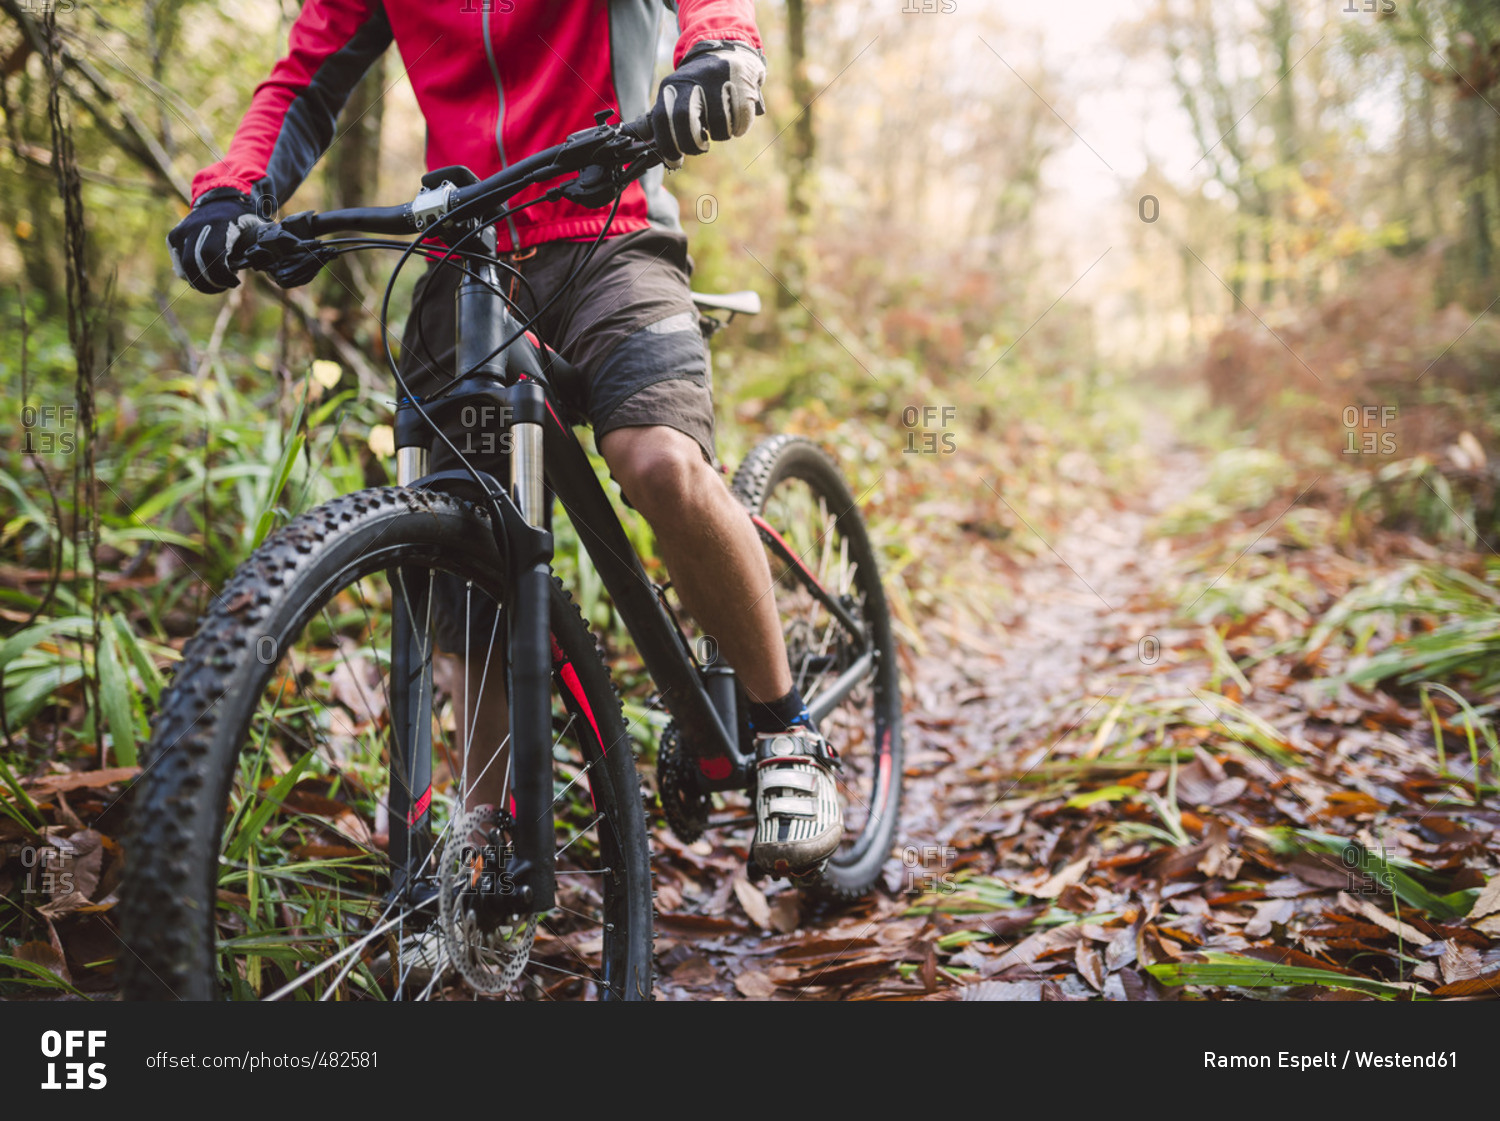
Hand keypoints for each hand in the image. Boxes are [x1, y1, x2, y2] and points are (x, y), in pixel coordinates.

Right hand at [167, 192, 265, 293]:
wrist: (219, 200)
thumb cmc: (242, 218)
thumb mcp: (256, 227)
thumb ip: (260, 245)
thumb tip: (264, 265)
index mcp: (218, 223)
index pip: (211, 254)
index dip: (221, 274)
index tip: (235, 282)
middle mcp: (195, 226)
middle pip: (194, 265)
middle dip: (210, 283)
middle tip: (224, 286)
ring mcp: (182, 231)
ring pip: (185, 268)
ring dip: (201, 282)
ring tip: (216, 282)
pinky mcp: (174, 237)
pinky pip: (179, 265)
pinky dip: (192, 275)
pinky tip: (205, 274)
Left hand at [649, 40, 765, 166]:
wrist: (726, 51)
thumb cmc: (695, 85)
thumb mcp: (672, 95)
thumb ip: (655, 118)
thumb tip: (627, 135)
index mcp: (671, 86)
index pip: (663, 120)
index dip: (667, 146)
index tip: (674, 161)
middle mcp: (693, 81)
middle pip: (686, 123)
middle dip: (692, 145)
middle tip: (699, 147)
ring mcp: (719, 82)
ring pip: (719, 128)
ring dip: (721, 135)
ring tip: (720, 125)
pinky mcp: (742, 86)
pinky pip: (740, 123)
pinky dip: (739, 128)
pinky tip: (735, 117)